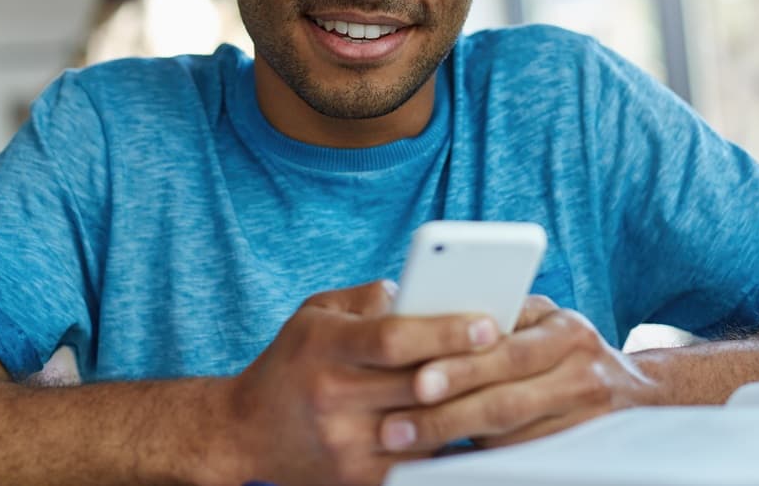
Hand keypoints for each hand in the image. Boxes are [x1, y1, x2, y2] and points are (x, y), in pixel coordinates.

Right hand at [227, 280, 501, 485]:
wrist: (243, 431)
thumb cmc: (292, 360)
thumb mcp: (316, 312)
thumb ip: (368, 298)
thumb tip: (423, 291)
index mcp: (323, 347)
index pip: (393, 338)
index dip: (445, 331)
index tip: (488, 324)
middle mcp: (332, 397)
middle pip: (418, 385)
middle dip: (471, 368)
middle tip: (516, 353)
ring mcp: (345, 445)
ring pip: (427, 427)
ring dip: (469, 408)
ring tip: (507, 386)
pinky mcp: (358, 480)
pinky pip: (419, 462)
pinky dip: (449, 443)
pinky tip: (475, 423)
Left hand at [378, 296, 659, 452]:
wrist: (639, 392)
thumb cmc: (564, 344)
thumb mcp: (542, 318)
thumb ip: (501, 316)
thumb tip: (431, 319)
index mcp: (568, 332)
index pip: (508, 352)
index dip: (461, 368)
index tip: (416, 381)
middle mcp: (583, 375)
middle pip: (506, 402)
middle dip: (446, 415)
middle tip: (394, 427)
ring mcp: (588, 420)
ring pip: (511, 439)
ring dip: (455, 443)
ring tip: (407, 444)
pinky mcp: (583, 453)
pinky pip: (523, 459)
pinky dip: (481, 459)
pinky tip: (442, 459)